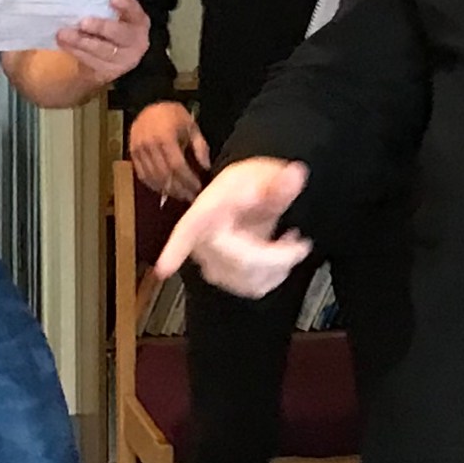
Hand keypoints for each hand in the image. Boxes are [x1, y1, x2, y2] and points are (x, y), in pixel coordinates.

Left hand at [48, 0, 149, 92]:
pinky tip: (63, 43)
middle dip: (101, 27)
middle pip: (121, 35)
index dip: (126, 5)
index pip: (135, 11)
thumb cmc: (109, 26)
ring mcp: (124, 59)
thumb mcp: (113, 13)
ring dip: (81, 42)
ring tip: (63, 33)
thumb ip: (104, 2)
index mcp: (138, 21)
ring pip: (103, 51)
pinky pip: (91, 62)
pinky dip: (75, 51)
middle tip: (83, 21)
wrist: (112, 58)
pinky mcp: (109, 72)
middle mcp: (136, 41)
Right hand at [126, 98, 210, 203]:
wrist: (149, 105)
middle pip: (164, 175)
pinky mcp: (132, 154)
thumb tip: (205, 167)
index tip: (197, 188)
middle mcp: (149, 144)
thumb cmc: (173, 115)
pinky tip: (164, 189)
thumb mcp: (191, 126)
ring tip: (180, 195)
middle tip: (190, 197)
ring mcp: (138, 150)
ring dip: (167, 190)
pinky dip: (153, 185)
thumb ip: (200, 146)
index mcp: (165, 137)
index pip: (177, 166)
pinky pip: (142, 175)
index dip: (188, 180)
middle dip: (179, 189)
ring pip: (153, 178)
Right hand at [155, 154, 312, 297]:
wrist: (248, 195)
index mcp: (205, 210)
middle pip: (239, 262)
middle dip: (277, 257)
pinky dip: (275, 274)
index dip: (174, 249)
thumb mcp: (265, 174)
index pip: (187, 229)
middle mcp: (201, 240)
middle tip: (300, 241)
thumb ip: (280, 182)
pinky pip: (255, 288)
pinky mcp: (225, 277)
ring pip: (250, 280)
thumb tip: (295, 174)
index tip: (163, 268)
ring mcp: (211, 262)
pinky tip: (280, 253)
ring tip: (290, 241)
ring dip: (279, 265)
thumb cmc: (250, 183)